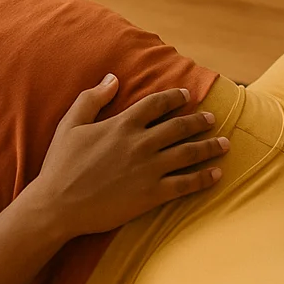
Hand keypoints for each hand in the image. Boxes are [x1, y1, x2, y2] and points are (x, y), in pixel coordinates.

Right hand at [22, 74, 228, 241]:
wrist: (58, 205)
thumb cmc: (60, 164)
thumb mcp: (70, 124)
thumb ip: (92, 98)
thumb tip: (112, 78)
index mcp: (122, 124)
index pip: (157, 104)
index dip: (175, 97)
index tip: (187, 95)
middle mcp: (141, 143)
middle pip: (179, 127)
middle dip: (199, 121)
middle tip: (213, 119)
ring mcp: (149, 169)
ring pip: (189, 153)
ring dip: (210, 147)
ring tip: (225, 144)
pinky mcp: (152, 194)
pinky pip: (185, 184)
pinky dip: (204, 178)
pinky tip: (216, 174)